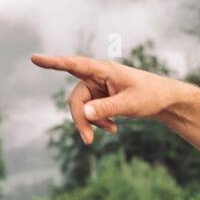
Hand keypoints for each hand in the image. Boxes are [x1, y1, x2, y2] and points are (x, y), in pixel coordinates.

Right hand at [30, 54, 176, 143]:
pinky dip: (99, 122)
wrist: (165, 100)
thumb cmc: (151, 95)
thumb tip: (84, 113)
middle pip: (76, 98)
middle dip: (81, 119)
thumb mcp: (130, 104)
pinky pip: (91, 112)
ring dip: (92, 122)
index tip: (34, 58)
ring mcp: (99, 87)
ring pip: (83, 107)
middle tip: (88, 141)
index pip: (74, 64)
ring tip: (112, 131)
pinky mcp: (102, 97)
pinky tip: (113, 129)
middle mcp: (97, 76)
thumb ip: (107, 108)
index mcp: (103, 70)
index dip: (53, 62)